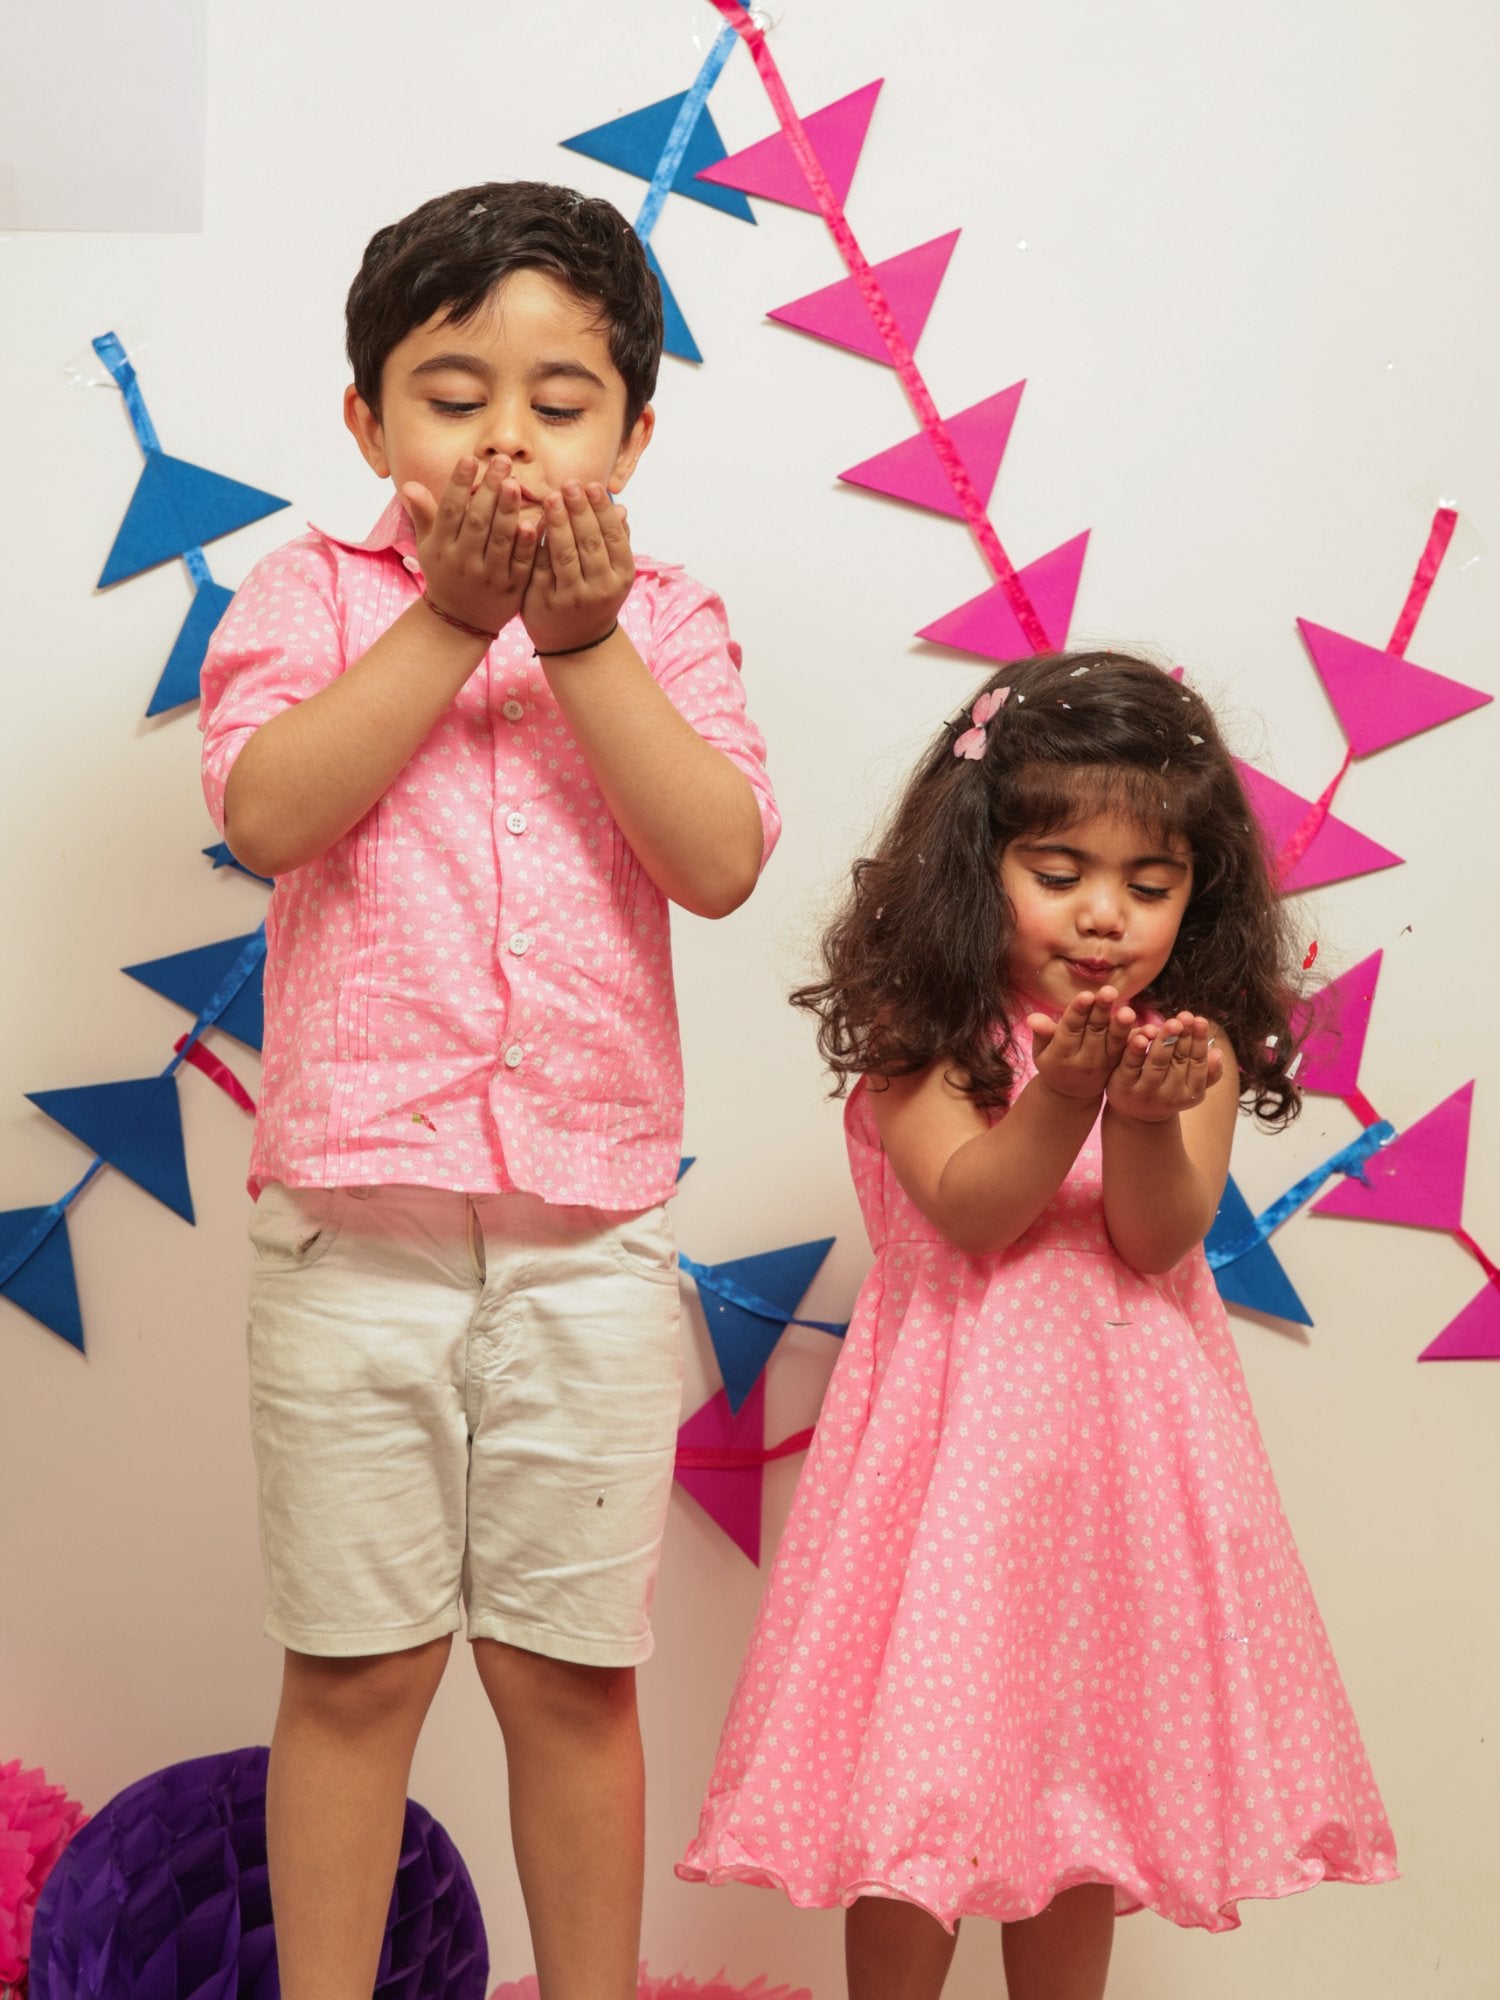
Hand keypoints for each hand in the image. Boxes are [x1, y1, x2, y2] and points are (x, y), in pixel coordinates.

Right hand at [403, 455, 537, 635]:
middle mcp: (463, 561)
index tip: (469, 458)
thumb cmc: (445, 575)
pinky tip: (534, 522)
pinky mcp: (512, 588)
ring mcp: (489, 576)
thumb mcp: (428, 547)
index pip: (449, 510)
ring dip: (507, 511)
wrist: (459, 623)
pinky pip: (520, 563)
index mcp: (442, 547)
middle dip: (488, 489)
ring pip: (499, 540)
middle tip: (502, 461)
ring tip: (514, 483)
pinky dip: (526, 544)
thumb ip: (424, 515)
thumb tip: (409, 484)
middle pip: (477, 521)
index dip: (458, 484)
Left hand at [522, 480, 635, 655]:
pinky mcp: (545, 602)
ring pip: (565, 554)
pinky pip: (540, 566)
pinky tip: (531, 522)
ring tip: (551, 497)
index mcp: (621, 577)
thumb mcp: (614, 575)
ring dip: (558, 523)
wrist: (576, 644)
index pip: (613, 536)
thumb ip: (616, 542)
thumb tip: (621, 508)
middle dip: (580, 510)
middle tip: (569, 484)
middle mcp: (600, 589)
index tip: (591, 485)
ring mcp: (572, 598)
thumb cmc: (594, 598)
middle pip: (590, 542)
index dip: (602, 510)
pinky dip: (537, 543)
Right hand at [1027, 988, 1135, 1102]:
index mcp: (1061, 1054)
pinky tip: (1150, 1030)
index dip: (1078, 1012)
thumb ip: (1042, 1034)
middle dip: (1101, 1011)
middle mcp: (1083, 1060)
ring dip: (1122, 1026)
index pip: (1070, 1029)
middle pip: (1093, 1032)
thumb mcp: (1041, 1052)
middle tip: (1109, 992)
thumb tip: (1033, 1018)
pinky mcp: (1117, 1067)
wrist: (1071, 1096)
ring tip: (1129, 1011)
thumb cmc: (1053, 1063)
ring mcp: (1102, 1065)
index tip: (1086, 995)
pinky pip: (1128, 1053)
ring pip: (1114, 1043)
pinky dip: (1139, 1042)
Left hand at [1105, 1011, 1223, 1122]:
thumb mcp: (1190, 1086)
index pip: (1198, 1064)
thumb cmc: (1167, 1090)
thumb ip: (1207, 1072)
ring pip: (1157, 1064)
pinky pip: (1130, 1066)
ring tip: (1172, 1023)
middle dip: (1183, 1037)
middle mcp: (1169, 1097)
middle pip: (1179, 1062)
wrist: (1134, 1115)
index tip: (1200, 1020)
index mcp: (1190, 1094)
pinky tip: (1143, 1035)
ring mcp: (1145, 1093)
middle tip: (1186, 1016)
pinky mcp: (1123, 1087)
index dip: (1199, 1042)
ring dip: (1165, 1042)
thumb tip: (1218, 1053)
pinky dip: (1137, 1050)